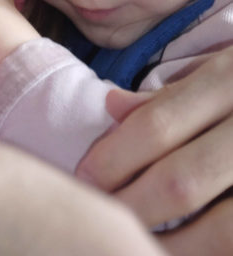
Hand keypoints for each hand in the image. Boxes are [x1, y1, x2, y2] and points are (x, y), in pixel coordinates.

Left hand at [76, 47, 232, 247]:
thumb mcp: (228, 64)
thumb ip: (177, 92)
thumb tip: (110, 108)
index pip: (159, 122)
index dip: (115, 156)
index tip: (83, 177)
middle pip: (185, 179)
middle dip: (134, 207)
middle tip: (103, 221)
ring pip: (225, 227)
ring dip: (177, 247)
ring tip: (141, 250)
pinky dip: (218, 251)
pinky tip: (195, 254)